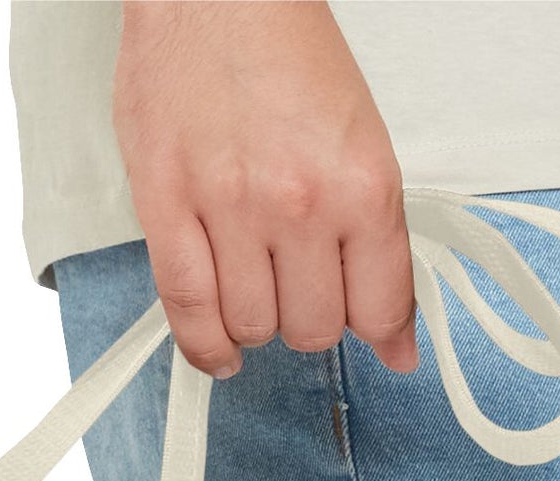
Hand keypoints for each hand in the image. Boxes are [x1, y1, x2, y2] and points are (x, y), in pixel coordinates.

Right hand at [112, 0, 415, 378]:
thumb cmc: (284, 53)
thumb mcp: (361, 140)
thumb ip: (376, 242)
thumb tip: (393, 338)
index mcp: (362, 183)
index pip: (380, 307)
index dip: (380, 333)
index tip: (377, 339)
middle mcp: (300, 204)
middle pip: (314, 328)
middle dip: (310, 319)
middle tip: (300, 287)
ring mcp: (230, 210)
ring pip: (254, 327)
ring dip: (257, 323)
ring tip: (255, 290)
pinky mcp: (166, 209)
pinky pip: (188, 311)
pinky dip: (207, 346)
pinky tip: (221, 349)